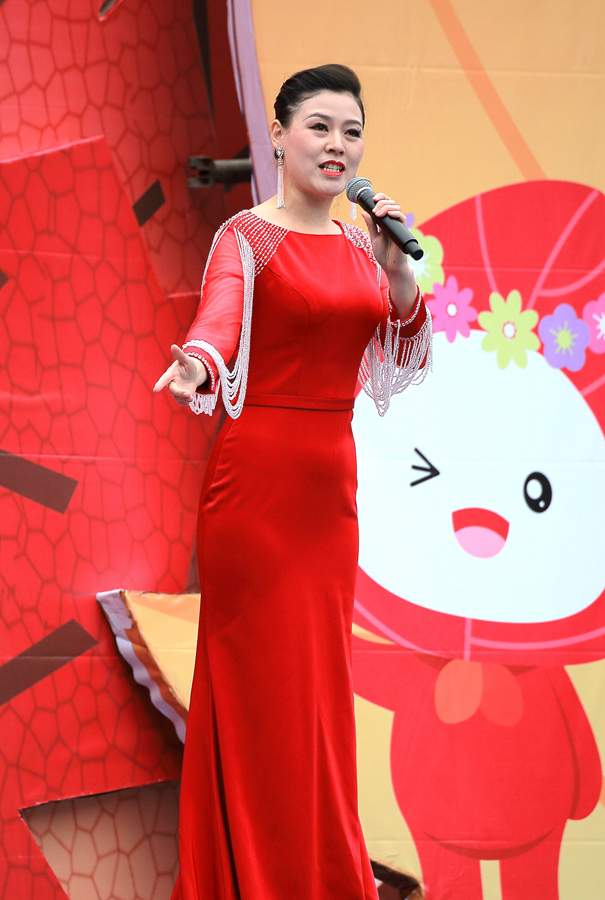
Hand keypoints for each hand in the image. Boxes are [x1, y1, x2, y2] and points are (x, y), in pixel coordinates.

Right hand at [153, 344, 206, 405]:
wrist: (193, 374)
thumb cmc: (188, 366)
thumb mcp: (186, 360)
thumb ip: (180, 355)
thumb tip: (173, 346)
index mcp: (171, 374)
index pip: (164, 379)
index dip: (159, 384)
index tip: (155, 390)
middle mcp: (171, 383)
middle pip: (173, 391)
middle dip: (180, 393)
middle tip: (189, 394)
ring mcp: (175, 391)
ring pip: (177, 398)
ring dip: (185, 399)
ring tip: (191, 396)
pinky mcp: (179, 397)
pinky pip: (180, 402)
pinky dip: (186, 402)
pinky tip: (190, 398)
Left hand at [361, 193, 418, 316]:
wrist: (391, 266)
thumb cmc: (384, 254)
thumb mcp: (374, 237)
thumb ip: (371, 225)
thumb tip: (364, 212)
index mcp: (386, 222)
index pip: (386, 204)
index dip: (381, 198)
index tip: (373, 199)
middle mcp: (393, 222)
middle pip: (391, 203)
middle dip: (382, 202)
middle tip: (374, 209)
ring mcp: (398, 226)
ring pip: (396, 208)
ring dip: (386, 207)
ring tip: (377, 214)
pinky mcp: (402, 231)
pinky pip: (402, 218)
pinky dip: (395, 214)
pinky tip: (388, 214)